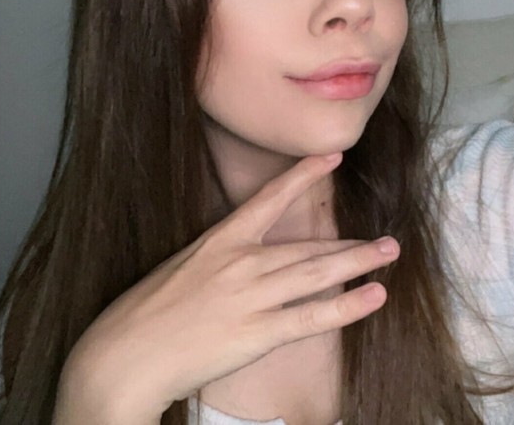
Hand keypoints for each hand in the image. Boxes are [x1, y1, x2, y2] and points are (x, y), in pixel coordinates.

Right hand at [52, 153, 399, 423]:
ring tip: (388, 255)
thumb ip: (215, 263)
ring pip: (317, 273)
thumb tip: (239, 261)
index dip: (304, 176)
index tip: (332, 157)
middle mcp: (240, 262)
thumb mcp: (178, 270)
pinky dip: (348, 306)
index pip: (268, 200)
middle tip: (386, 240)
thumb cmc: (142, 317)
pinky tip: (375, 296)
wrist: (125, 356)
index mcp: (217, 242)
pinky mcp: (257, 332)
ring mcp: (251, 296)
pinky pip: (313, 316)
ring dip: (359, 263)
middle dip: (350, 245)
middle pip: (306, 247)